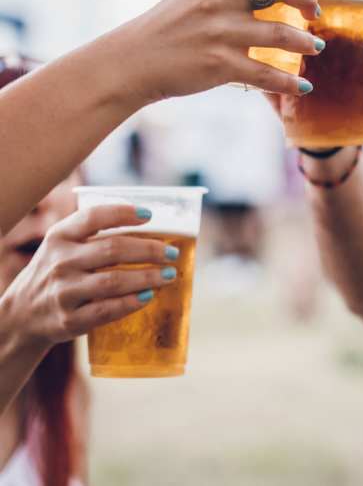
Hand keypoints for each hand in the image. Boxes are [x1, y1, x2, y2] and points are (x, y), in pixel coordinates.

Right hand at [3, 204, 178, 348]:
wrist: (21, 314)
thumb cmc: (56, 272)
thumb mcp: (62, 246)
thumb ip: (93, 234)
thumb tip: (150, 225)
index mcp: (60, 237)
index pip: (94, 217)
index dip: (124, 213)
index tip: (150, 214)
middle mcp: (60, 262)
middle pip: (114, 250)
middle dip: (149, 250)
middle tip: (172, 252)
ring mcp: (64, 292)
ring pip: (114, 281)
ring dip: (148, 277)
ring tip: (169, 274)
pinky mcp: (70, 319)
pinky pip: (107, 309)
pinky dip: (132, 302)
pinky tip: (149, 296)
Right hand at [111, 0, 324, 104]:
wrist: (132, 60)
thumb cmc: (166, 27)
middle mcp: (220, 0)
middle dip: (307, 0)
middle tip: (314, 12)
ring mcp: (222, 33)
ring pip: (282, 34)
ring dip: (306, 42)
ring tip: (315, 46)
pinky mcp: (222, 65)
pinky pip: (268, 74)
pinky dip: (290, 82)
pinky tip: (303, 85)